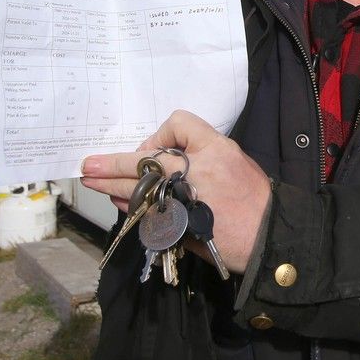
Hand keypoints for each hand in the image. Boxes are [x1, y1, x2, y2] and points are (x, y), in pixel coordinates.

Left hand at [81, 110, 271, 273]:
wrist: (269, 237)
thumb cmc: (255, 200)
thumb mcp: (235, 162)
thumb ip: (202, 158)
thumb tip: (160, 160)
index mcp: (217, 149)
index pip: (178, 123)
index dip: (160, 134)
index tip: (155, 149)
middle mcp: (199, 170)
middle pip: (144, 160)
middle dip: (113, 163)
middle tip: (90, 165)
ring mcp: (186, 199)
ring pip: (138, 187)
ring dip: (112, 184)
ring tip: (93, 181)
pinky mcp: (180, 225)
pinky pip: (145, 213)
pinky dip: (130, 207)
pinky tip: (120, 203)